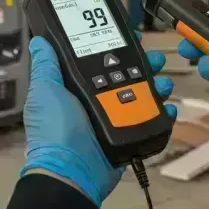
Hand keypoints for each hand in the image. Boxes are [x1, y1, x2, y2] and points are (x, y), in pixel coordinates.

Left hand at [21, 37, 176, 206]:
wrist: (72, 171)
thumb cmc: (55, 129)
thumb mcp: (46, 91)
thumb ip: (47, 66)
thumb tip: (39, 41)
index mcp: (76, 88)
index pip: (100, 62)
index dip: (115, 49)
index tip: (131, 37)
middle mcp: (96, 100)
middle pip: (126, 76)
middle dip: (143, 64)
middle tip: (156, 58)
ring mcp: (114, 118)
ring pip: (141, 96)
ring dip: (156, 86)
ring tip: (164, 82)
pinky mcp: (128, 135)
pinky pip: (149, 120)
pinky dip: (162, 113)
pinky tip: (169, 107)